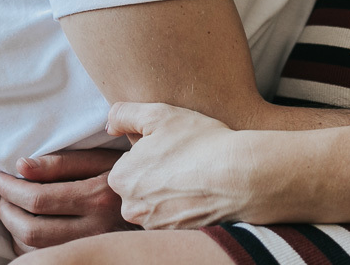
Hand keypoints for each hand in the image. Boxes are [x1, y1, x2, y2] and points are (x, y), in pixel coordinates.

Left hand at [0, 149, 134, 253]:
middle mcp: (95, 228)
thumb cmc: (123, 173)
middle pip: (32, 230)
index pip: (38, 199)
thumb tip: (21, 166)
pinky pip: (45, 257)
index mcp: (97, 198)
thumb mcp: (99, 159)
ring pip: (35, 249)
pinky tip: (29, 223)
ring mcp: (91, 246)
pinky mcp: (87, 257)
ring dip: (13, 228)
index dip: (10, 188)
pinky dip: (27, 243)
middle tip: (2, 193)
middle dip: (6, 211)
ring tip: (12, 206)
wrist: (156, 198)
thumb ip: (61, 162)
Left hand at [106, 102, 252, 229]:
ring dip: (170, 191)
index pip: (128, 162)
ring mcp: (154, 225)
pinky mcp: (176, 235)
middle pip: (139, 184)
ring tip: (194, 175)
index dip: (150, 150)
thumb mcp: (159, 114)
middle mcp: (131, 208)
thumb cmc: (199, 142)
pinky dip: (184, 206)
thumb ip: (125, 115)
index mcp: (120, 178)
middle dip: (156, 173)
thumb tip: (110, 125)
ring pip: (156, 202)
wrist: (239, 176)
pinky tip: (201, 192)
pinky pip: (174, 216)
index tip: (170, 146)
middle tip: (183, 160)